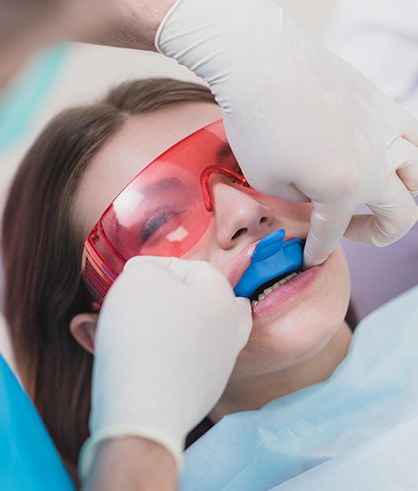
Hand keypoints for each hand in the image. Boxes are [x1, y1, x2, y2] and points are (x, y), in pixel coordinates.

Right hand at [79, 256, 250, 477]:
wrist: (144, 408)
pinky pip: (185, 362)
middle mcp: (230, 331)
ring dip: (171, 325)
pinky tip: (145, 356)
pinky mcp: (203, 392)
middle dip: (174, 297)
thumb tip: (148, 276)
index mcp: (223, 298)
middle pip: (204, 302)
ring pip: (197, 333)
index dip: (157, 267)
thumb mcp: (140, 278)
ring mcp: (220, 365)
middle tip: (145, 300)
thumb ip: (147, 267)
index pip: (191, 268)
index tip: (130, 277)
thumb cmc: (144, 334)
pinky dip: (168, 354)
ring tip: (139, 327)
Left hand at [156, 0, 417, 266]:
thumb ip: (302, 201)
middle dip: (376, 235)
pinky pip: (413, 139)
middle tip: (349, 232)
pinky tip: (380, 158)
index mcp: (345, 188)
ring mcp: (387, 130)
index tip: (309, 258)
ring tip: (373, 198)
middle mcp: (378, 163)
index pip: (334, 233)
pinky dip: (404, 158)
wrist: (262, 64)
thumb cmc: (258, 124)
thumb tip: (317, 198)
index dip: (318, 250)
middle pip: (402, 215)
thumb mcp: (268, 182)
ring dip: (401, 197)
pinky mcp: (383, 104)